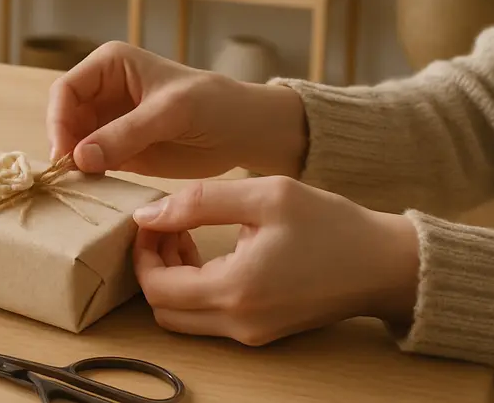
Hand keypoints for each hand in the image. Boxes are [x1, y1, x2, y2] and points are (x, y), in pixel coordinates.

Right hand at [46, 41, 307, 178]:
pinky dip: (87, 176)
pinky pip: (91, 162)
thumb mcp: (171, 113)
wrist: (246, 132)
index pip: (66, 90)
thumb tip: (78, 157)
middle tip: (70, 177)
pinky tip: (93, 189)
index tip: (64, 153)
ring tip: (81, 186)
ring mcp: (109, 122)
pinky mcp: (119, 150)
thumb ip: (124, 133)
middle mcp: (103, 91)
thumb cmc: (214, 105)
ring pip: (73, 142)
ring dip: (73, 164)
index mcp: (110, 65)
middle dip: (63, 144)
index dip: (58, 120)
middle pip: (63, 118)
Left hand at [132, 176, 420, 345]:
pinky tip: (209, 251)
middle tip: (167, 226)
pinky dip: (194, 289)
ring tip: (186, 233)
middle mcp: (239, 323)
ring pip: (181, 317)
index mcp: (236, 289)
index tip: (152, 218)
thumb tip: (147, 215)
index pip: (155, 286)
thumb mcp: (264, 195)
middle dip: (152, 266)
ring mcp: (250, 333)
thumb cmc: (331, 225)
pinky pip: (207, 319)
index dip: (142, 251)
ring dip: (171, 278)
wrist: (386, 264)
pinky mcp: (260, 332)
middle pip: (162, 309)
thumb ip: (198, 202)